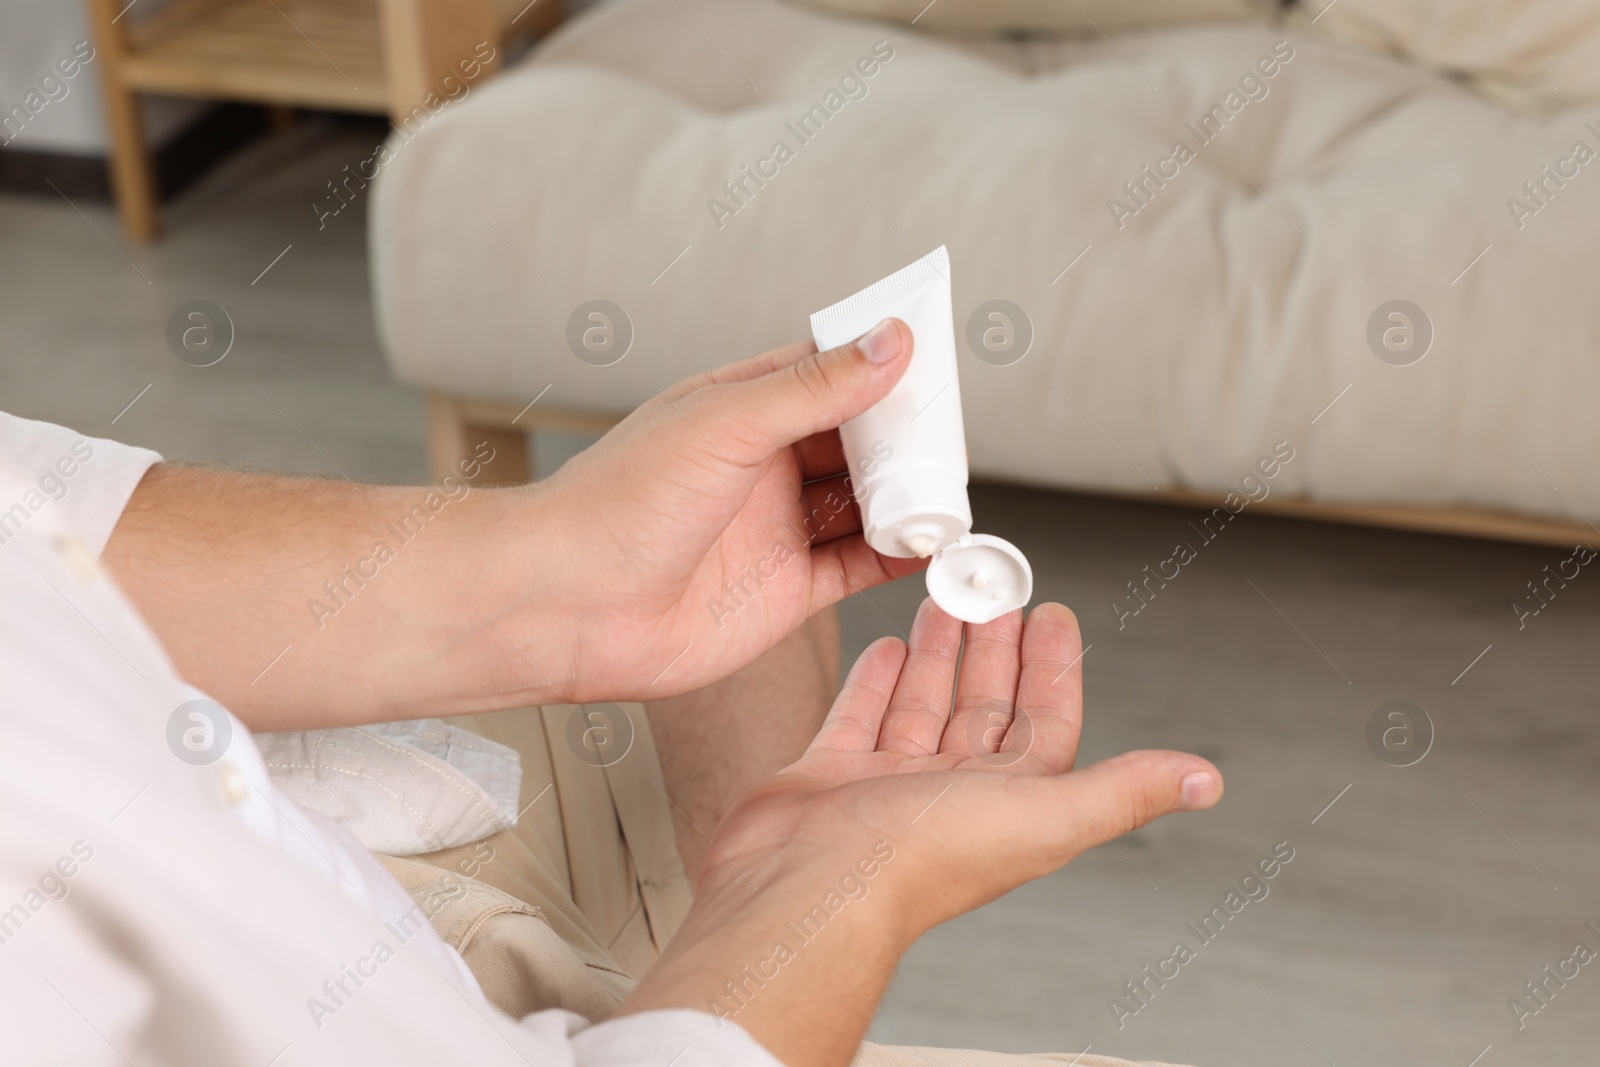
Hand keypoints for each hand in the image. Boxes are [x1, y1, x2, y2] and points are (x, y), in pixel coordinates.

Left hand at [526, 320, 926, 703]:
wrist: (569, 606)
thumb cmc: (619, 503)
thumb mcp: (725, 425)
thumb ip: (814, 389)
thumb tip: (889, 344)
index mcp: (738, 411)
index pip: (825, 375)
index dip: (878, 369)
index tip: (931, 363)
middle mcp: (760, 469)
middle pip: (853, 444)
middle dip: (903, 442)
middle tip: (949, 440)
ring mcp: (774, 531)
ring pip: (863, 506)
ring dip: (907, 500)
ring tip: (950, 493)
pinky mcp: (784, 593)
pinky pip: (858, 567)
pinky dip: (899, 557)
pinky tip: (931, 546)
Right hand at [620, 599, 1220, 1065]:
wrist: (806, 886)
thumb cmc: (916, 862)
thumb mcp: (1044, 813)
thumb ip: (1121, 791)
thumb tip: (1204, 780)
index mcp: (1008, 803)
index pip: (1044, 724)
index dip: (1053, 671)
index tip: (1053, 615)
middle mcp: (952, 796)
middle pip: (984, 708)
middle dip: (994, 650)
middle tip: (996, 592)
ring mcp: (888, 787)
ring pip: (925, 707)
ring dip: (939, 655)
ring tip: (945, 603)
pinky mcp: (831, 779)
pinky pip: (862, 719)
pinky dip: (877, 683)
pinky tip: (887, 649)